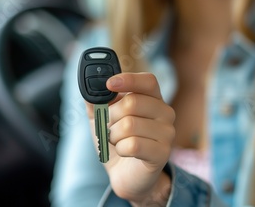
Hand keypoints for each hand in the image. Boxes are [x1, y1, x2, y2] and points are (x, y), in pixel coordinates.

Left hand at [86, 72, 175, 205]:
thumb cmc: (117, 141)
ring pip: (129, 125)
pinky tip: (124, 152)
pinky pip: (133, 145)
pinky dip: (120, 149)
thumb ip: (96, 100)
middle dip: (110, 116)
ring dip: (113, 135)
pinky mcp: (162, 153)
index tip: (109, 84)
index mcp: (153, 98)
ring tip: (116, 141)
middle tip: (109, 126)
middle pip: (132, 103)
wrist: (126, 174)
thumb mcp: (102, 117)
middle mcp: (165, 113)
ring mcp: (167, 133)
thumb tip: (87, 86)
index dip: (129, 80)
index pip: (148, 81)